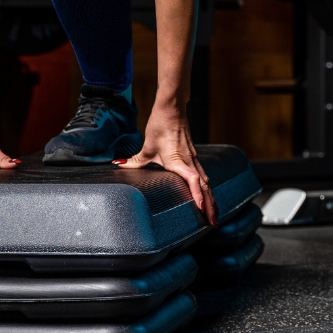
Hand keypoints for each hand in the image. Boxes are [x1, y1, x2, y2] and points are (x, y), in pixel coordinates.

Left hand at [116, 106, 216, 225]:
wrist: (172, 109)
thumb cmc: (160, 125)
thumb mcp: (146, 146)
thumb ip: (134, 160)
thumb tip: (118, 165)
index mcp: (178, 160)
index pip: (193, 180)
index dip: (198, 195)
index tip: (202, 208)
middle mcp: (190, 161)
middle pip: (204, 186)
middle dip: (210, 205)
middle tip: (213, 224)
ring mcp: (194, 159)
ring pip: (207, 183)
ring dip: (212, 199)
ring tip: (214, 215)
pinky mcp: (194, 157)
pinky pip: (204, 176)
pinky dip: (208, 189)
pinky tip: (209, 197)